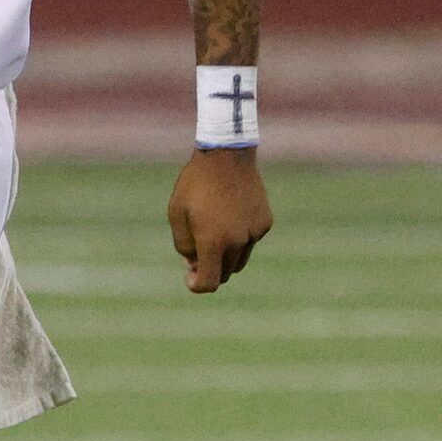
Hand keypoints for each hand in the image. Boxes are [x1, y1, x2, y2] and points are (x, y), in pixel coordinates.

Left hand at [167, 147, 271, 293]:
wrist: (226, 155)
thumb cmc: (195, 184)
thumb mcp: (177, 214)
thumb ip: (184, 245)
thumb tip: (194, 265)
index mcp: (213, 241)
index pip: (210, 282)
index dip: (197, 285)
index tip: (190, 278)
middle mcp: (237, 241)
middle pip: (224, 272)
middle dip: (210, 268)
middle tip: (196, 255)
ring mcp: (254, 232)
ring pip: (239, 260)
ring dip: (226, 257)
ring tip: (213, 233)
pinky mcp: (264, 223)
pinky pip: (250, 241)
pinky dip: (239, 238)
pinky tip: (230, 215)